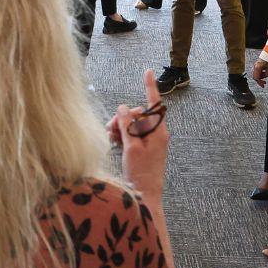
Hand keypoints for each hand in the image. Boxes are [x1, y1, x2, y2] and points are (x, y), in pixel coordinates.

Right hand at [108, 70, 168, 200]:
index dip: (150, 86)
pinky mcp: (143, 149)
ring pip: (133, 125)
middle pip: (138, 115)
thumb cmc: (141, 173)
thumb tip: (124, 107)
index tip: (148, 71)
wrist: (145, 196)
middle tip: (110, 127)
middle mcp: (156, 134)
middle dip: (123, 117)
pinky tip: (112, 141)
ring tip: (109, 136)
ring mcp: (150, 142)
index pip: (154, 103)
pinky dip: (122, 136)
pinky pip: (132, 135)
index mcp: (158, 131)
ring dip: (120, 127)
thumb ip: (127, 125)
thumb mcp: (132, 147)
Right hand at [251, 59, 267, 88]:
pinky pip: (259, 71)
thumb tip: (266, 76)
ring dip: (262, 76)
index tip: (263, 85)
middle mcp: (255, 66)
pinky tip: (267, 72)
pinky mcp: (258, 64)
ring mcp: (256, 65)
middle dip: (260, 79)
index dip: (260, 82)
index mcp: (257, 68)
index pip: (256, 78)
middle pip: (256, 76)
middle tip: (264, 83)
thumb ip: (267, 74)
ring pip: (258, 74)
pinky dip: (262, 73)